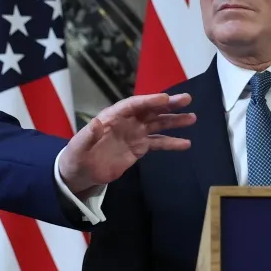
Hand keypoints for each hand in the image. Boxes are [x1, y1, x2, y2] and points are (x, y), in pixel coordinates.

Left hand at [56, 92, 194, 196]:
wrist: (82, 172)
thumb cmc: (78, 154)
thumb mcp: (80, 145)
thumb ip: (89, 134)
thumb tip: (97, 123)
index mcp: (113, 116)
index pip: (133, 105)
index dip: (148, 101)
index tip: (164, 99)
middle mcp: (128, 121)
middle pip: (150, 110)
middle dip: (168, 105)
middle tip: (186, 99)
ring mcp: (135, 134)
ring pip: (158, 124)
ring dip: (174, 121)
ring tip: (192, 118)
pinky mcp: (140, 147)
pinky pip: (158, 143)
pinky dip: (172, 143)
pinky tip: (186, 143)